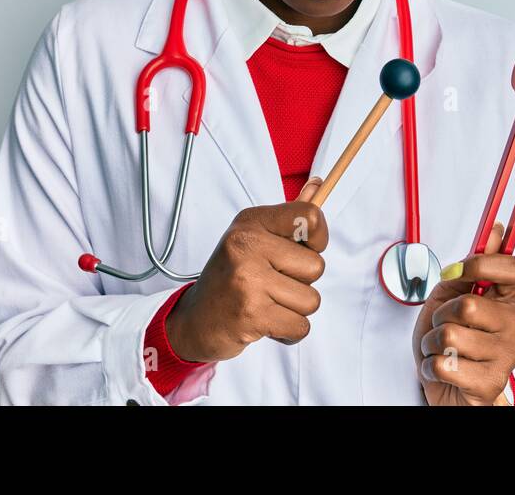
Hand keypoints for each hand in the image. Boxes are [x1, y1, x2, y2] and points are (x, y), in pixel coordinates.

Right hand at [166, 179, 327, 362]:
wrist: (195, 320)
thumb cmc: (233, 276)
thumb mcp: (254, 238)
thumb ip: (289, 216)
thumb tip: (319, 184)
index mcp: (251, 222)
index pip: (309, 217)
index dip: (318, 238)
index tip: (304, 248)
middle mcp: (247, 245)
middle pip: (316, 266)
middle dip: (302, 282)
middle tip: (272, 284)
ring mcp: (248, 279)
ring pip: (311, 300)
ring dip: (295, 310)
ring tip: (268, 304)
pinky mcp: (251, 314)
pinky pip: (301, 327)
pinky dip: (289, 331)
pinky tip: (266, 322)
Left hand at [412, 221, 514, 405]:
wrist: (445, 387)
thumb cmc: (449, 342)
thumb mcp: (450, 298)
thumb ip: (468, 269)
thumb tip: (495, 230)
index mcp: (509, 301)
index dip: (482, 264)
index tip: (459, 273)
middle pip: (468, 305)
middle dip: (441, 315)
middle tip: (444, 326)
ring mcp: (507, 357)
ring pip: (450, 335)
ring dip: (433, 343)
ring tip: (442, 350)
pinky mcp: (490, 384)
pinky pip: (444, 365)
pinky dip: (432, 367)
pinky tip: (444, 370)